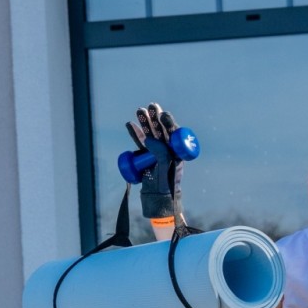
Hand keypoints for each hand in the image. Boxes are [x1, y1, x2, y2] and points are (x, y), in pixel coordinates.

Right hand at [125, 103, 183, 219]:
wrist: (157, 202)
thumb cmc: (165, 187)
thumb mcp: (165, 168)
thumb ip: (160, 153)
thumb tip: (151, 139)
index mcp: (176, 154)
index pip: (173, 134)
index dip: (168, 123)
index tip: (163, 114)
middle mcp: (166, 153)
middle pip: (160, 132)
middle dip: (155, 118)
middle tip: (152, 106)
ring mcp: (155, 156)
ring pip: (149, 136)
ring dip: (144, 123)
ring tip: (140, 110)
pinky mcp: (145, 160)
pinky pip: (139, 145)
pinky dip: (135, 134)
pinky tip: (130, 124)